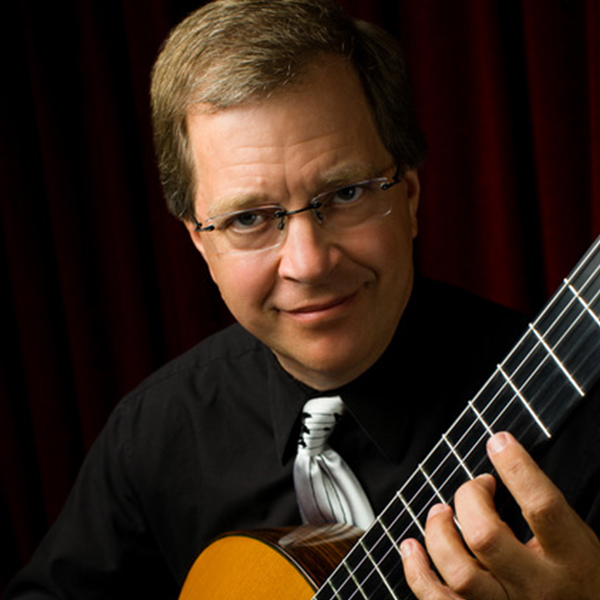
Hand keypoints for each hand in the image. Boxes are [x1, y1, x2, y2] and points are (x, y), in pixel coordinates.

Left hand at [400, 431, 599, 598]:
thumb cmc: (577, 577)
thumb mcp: (576, 540)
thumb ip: (542, 507)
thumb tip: (502, 452)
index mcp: (571, 559)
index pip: (541, 507)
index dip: (516, 468)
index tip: (498, 443)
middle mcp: (538, 588)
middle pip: (486, 537)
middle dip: (469, 499)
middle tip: (475, 486)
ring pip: (459, 573)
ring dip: (438, 533)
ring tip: (441, 512)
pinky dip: (417, 573)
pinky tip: (412, 547)